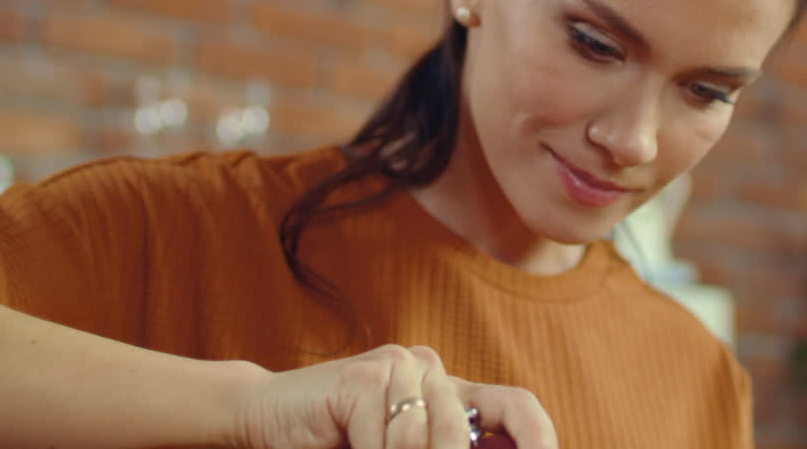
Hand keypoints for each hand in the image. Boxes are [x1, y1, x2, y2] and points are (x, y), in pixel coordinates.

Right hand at [231, 344, 556, 448]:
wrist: (266, 417)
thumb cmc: (337, 443)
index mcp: (450, 391)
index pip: (517, 406)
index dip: (540, 437)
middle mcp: (431, 370)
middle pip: (460, 439)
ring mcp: (399, 366)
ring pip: (423, 444)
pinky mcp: (365, 376)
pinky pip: (385, 441)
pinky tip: (345, 445)